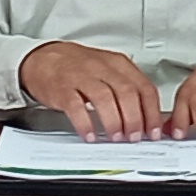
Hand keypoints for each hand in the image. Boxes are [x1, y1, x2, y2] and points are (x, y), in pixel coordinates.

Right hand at [21, 41, 164, 140]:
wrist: (42, 58)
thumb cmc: (77, 67)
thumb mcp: (107, 70)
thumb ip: (126, 89)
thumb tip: (146, 119)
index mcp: (118, 64)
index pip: (144, 87)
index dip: (151, 113)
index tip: (153, 131)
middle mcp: (102, 67)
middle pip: (127, 93)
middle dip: (134, 119)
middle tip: (134, 137)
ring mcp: (81, 76)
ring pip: (104, 98)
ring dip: (114, 122)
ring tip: (115, 137)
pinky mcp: (62, 88)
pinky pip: (76, 106)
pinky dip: (85, 123)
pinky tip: (90, 134)